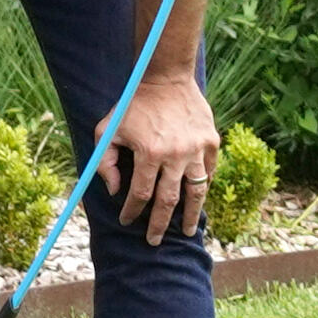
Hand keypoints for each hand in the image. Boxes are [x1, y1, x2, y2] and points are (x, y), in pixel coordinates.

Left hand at [98, 66, 225, 246]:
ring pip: (196, 192)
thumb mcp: (108, 129)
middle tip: (154, 241)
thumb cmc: (133, 104)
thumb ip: (106, 162)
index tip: (128, 221)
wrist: (166, 77)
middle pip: (168, 201)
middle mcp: (176, 154)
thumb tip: (116, 191)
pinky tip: (197, 198)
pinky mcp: (212, 141)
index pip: (140, 194)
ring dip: (190, 215)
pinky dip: (203, 186)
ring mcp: (198, 148)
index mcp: (149, 153)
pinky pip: (209, 171)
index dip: (132, 211)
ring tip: (186, 231)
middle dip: (159, 225)